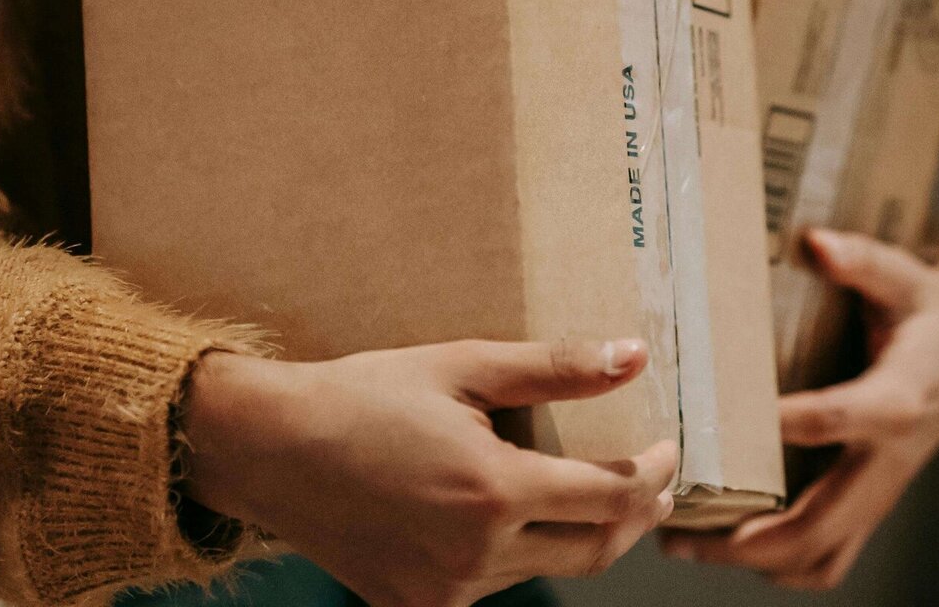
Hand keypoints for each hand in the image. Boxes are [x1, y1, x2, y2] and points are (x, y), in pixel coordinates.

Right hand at [182, 338, 678, 606]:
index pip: (611, 498)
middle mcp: (473, 555)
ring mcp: (444, 591)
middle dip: (636, 515)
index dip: (653, 474)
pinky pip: (493, 585)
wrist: (270, 450)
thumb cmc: (364, 395)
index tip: (668, 448)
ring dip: (578, 534)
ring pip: (544, 570)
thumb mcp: (463, 366)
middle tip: (652, 480)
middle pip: (595, 552)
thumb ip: (554, 368)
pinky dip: (520, 553)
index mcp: (492, 492)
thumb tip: (633, 356)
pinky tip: (513, 514)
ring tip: (587, 489)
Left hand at [662, 228, 938, 589]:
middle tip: (680, 528)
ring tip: (686, 542)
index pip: (844, 418)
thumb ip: (864, 261)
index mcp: (900, 396)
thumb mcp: (908, 276)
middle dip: (752, 537)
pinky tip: (728, 546)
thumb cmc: (931, 313)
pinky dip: (781, 563)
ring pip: (823, 552)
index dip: (794, 425)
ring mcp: (880, 489)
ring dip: (755, 561)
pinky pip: (830, 555)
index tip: (730, 428)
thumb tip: (815, 243)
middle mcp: (889, 456)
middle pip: (825, 519)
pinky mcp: (870, 502)